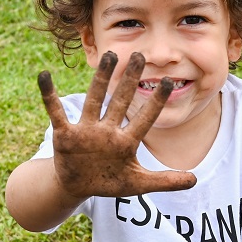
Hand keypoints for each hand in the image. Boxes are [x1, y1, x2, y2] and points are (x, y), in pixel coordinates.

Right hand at [40, 51, 197, 198]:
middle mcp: (107, 131)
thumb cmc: (108, 182)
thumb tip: (196, 180)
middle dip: (129, 80)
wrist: (78, 187)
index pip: (144, 119)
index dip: (155, 102)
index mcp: (126, 142)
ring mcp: (86, 131)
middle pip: (120, 101)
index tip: (168, 81)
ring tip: (108, 56)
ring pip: (95, 100)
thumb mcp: (138, 184)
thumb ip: (165, 181)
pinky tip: (44, 75)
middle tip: (138, 54)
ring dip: (100, 79)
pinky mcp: (65, 135)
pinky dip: (49, 95)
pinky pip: (56, 112)